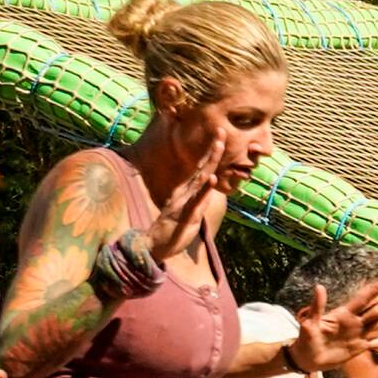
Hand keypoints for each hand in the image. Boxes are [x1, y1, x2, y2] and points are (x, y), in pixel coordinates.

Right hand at [148, 132, 226, 258]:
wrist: (155, 246)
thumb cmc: (173, 229)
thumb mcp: (188, 210)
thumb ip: (197, 198)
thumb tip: (207, 186)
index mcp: (187, 191)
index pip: (202, 169)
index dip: (211, 153)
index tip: (220, 136)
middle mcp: (185, 192)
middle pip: (202, 168)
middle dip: (213, 149)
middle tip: (222, 131)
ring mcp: (185, 203)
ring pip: (200, 180)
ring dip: (210, 162)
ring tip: (219, 145)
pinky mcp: (185, 216)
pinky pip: (196, 202)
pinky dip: (205, 190)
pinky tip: (212, 179)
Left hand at [288, 279, 377, 372]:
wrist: (307, 357)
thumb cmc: (306, 339)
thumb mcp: (309, 323)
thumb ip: (317, 307)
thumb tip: (319, 287)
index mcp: (344, 315)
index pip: (363, 299)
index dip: (376, 289)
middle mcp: (355, 322)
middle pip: (377, 308)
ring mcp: (359, 334)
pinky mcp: (360, 347)